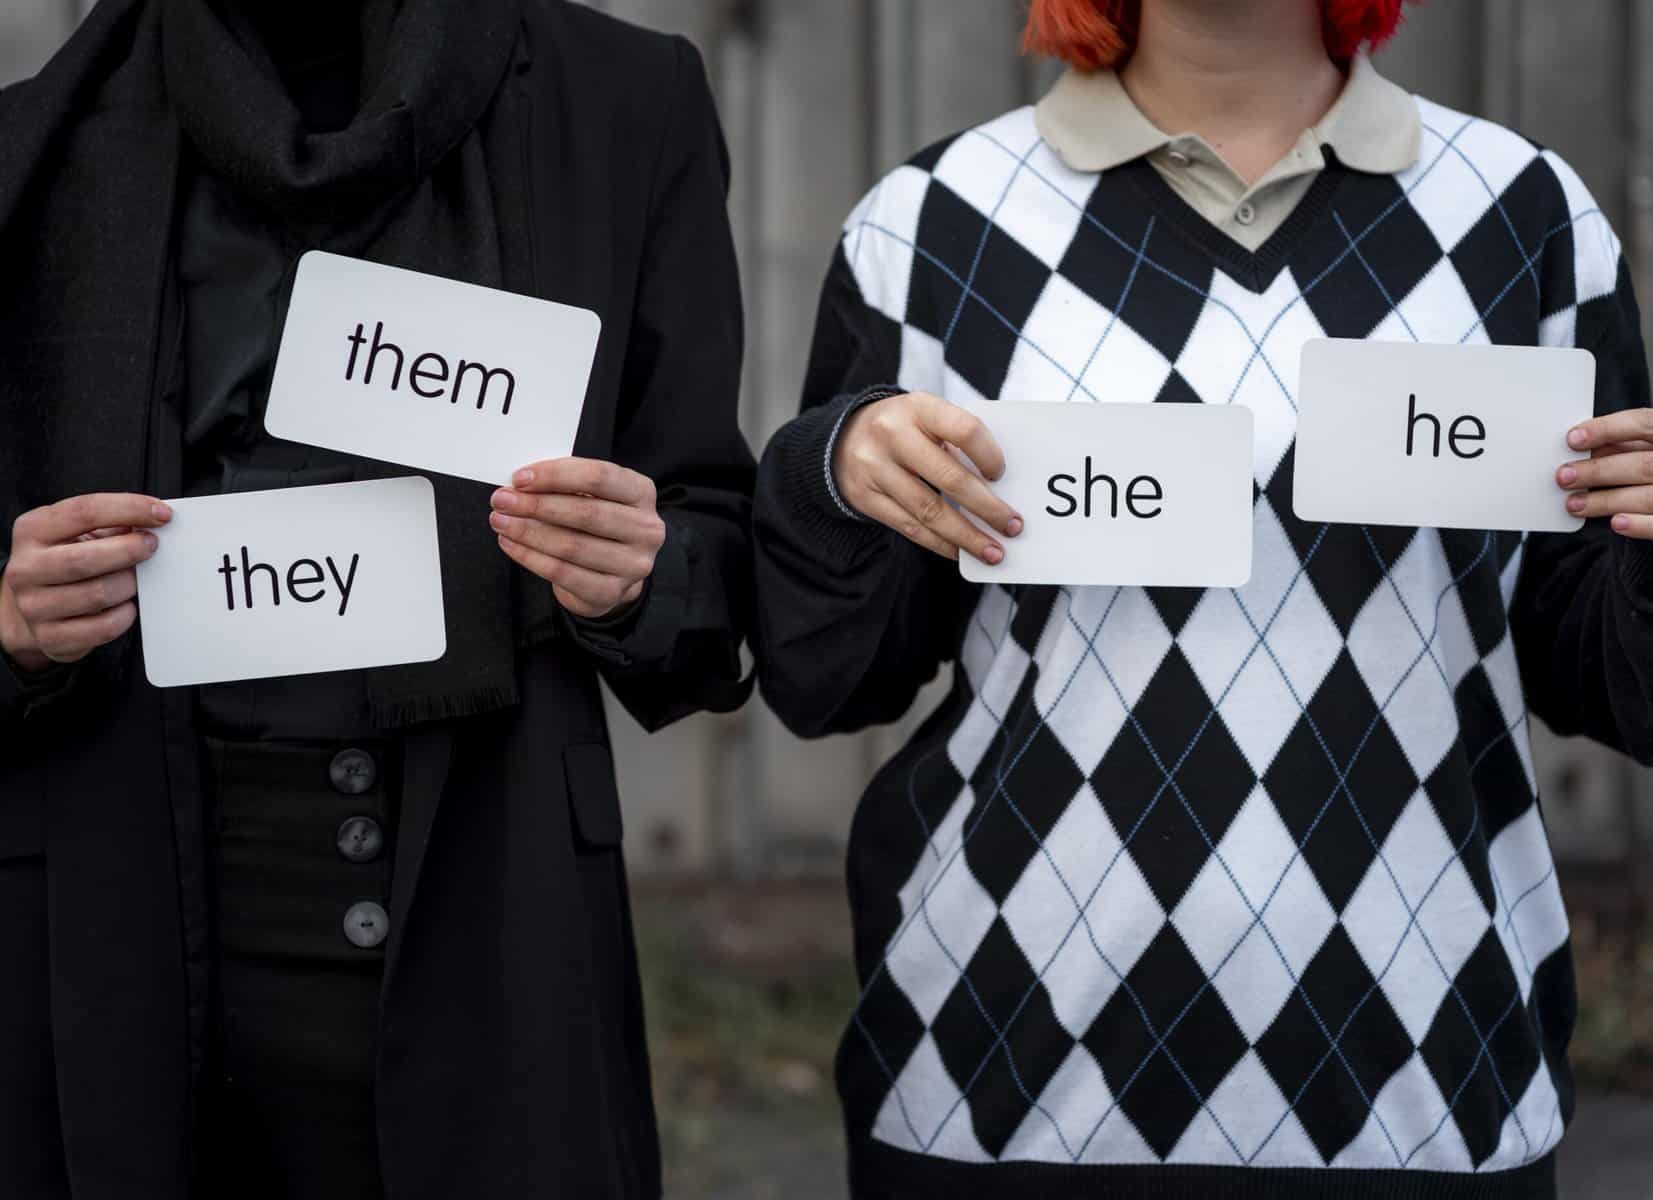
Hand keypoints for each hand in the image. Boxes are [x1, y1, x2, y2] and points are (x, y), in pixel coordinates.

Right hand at [2, 494, 172, 672]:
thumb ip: (111, 524)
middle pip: (85, 559)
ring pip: (97, 595)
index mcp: (32, 530)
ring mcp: (33, 606)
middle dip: (129, 550)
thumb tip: (156, 518)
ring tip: (137, 580)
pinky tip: (127, 606)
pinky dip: (125, 615)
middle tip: (152, 546)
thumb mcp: (76, 534)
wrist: (33, 609)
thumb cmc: (66, 561)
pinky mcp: (50, 637)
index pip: (83, 512)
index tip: (162, 513)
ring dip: (129, 585)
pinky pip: (102, 628)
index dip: (129, 509)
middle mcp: (25, 568)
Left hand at [490, 458, 665, 619]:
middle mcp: (645, 529)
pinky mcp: (611, 592)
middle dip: (536, 505)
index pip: (599, 477)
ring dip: (528, 532)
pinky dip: (531, 558)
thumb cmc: (598, 526)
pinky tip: (511, 545)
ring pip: (572, 546)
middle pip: (586, 512)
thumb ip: (565, 485)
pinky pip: (563, 574)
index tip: (520, 478)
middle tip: (502, 500)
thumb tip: (521, 484)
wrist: (613, 572)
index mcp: (641, 493)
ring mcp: (632, 564)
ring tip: (501, 522)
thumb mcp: (593, 496)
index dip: (556, 475)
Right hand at [834, 391, 1021, 562]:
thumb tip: (1003, 485)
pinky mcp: (866, 498)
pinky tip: (961, 551)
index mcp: (918, 407)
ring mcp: (876, 468)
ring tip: (993, 551)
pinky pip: (910, 528)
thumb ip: (958, 439)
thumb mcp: (927, 416)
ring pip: (929, 511)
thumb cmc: (904, 428)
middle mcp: (893, 436)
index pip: (964, 430)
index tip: (1002, 475)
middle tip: (1012, 526)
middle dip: (987, 508)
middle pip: (949, 478)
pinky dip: (940, 544)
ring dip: (966, 536)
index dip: (989, 455)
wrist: (843, 438)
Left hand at [1558, 411, 1652, 537]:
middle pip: (1643, 464)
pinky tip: (1615, 522)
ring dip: (1606, 501)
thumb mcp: (1647, 446)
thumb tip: (1584, 446)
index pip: (1643, 424)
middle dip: (1598, 471)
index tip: (1573, 438)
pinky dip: (1638, 524)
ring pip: (1647, 497)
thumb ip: (1624, 443)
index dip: (1607, 429)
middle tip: (1563, 476)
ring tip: (1574, 504)